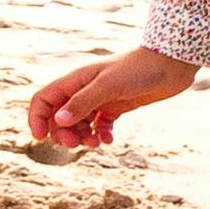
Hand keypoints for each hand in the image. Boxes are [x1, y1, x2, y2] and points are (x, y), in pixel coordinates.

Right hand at [29, 46, 197, 146]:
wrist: (172, 63)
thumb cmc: (140, 69)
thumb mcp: (108, 85)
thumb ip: (83, 102)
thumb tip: (58, 121)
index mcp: (76, 81)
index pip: (43, 100)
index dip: (36, 119)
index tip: (41, 138)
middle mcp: (84, 90)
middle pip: (59, 117)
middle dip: (63, 134)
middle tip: (77, 144)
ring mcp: (101, 99)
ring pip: (79, 124)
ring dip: (82, 137)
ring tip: (97, 143)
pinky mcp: (117, 107)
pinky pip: (100, 125)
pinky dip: (101, 134)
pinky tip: (109, 139)